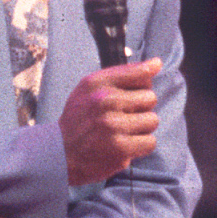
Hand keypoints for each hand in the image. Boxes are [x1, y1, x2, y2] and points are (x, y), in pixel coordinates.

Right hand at [58, 60, 161, 185]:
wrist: (60, 154)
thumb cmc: (80, 119)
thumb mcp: (90, 88)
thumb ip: (124, 74)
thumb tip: (157, 63)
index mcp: (97, 83)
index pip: (140, 74)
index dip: (143, 85)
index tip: (136, 93)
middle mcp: (105, 101)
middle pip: (150, 98)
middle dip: (140, 109)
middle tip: (122, 117)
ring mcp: (113, 126)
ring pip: (152, 120)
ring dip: (141, 128)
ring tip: (122, 132)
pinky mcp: (120, 148)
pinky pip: (150, 142)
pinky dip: (140, 145)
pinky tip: (125, 145)